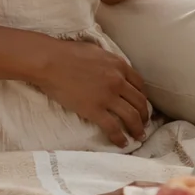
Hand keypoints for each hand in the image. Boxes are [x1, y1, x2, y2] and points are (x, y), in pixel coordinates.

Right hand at [33, 38, 149, 147]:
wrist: (50, 61)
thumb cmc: (67, 53)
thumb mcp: (96, 51)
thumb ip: (108, 61)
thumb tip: (110, 67)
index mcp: (119, 65)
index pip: (139, 84)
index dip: (143, 97)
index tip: (142, 105)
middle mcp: (118, 80)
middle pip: (139, 102)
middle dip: (144, 115)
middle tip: (144, 123)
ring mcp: (107, 96)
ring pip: (131, 116)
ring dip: (138, 128)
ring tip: (139, 136)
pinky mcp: (94, 110)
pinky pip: (113, 127)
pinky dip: (120, 137)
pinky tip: (122, 143)